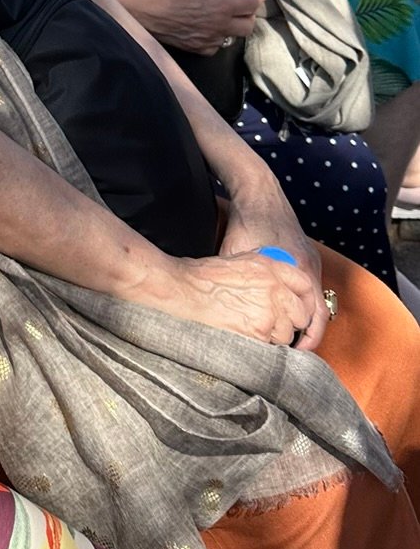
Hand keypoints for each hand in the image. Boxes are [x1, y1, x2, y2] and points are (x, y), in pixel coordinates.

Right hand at [131, 0, 262, 54]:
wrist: (144, 9)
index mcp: (223, 6)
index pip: (253, 3)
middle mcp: (220, 26)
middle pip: (249, 25)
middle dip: (248, 14)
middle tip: (240, 4)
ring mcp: (210, 41)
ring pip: (234, 36)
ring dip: (234, 26)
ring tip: (224, 15)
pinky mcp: (198, 49)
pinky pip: (217, 46)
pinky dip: (217, 37)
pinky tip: (207, 27)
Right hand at [143, 246, 325, 351]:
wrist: (180, 290)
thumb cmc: (201, 277)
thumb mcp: (239, 262)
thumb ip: (264, 273)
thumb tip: (278, 288)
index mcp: (270, 267)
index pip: (305, 285)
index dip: (304, 301)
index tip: (299, 311)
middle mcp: (274, 288)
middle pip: (301, 315)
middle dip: (289, 323)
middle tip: (271, 326)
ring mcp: (268, 312)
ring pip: (285, 336)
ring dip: (272, 338)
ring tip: (247, 331)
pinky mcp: (257, 333)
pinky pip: (269, 348)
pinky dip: (258, 348)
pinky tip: (240, 338)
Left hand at [220, 192, 326, 352]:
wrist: (259, 192)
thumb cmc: (247, 224)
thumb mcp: (239, 260)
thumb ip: (241, 289)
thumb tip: (229, 318)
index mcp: (300, 274)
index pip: (315, 319)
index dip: (307, 340)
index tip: (296, 356)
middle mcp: (311, 268)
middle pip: (319, 312)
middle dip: (308, 333)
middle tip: (293, 352)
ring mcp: (310, 259)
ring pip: (313, 298)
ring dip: (303, 316)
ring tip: (288, 335)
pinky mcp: (305, 252)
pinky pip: (308, 284)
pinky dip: (300, 299)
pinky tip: (285, 307)